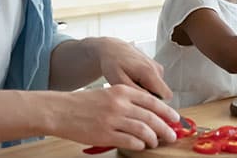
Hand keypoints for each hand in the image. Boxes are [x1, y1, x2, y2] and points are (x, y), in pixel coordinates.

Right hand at [50, 85, 178, 149]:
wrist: (61, 110)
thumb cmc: (84, 103)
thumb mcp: (108, 93)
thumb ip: (128, 100)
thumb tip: (149, 112)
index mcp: (122, 91)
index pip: (152, 101)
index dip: (166, 111)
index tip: (175, 118)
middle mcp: (119, 104)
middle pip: (151, 117)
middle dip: (165, 128)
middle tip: (171, 135)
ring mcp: (112, 120)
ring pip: (143, 130)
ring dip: (153, 138)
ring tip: (155, 142)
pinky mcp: (105, 134)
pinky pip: (130, 141)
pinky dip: (139, 145)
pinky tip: (140, 146)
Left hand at [89, 37, 173, 99]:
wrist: (113, 49)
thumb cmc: (113, 64)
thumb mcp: (118, 80)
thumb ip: (135, 91)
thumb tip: (149, 101)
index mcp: (149, 72)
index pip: (166, 96)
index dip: (156, 104)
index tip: (142, 105)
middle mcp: (157, 69)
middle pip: (163, 94)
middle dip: (150, 98)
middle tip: (133, 94)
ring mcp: (157, 67)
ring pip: (159, 89)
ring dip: (147, 91)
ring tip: (132, 85)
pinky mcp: (156, 67)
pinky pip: (156, 83)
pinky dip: (146, 85)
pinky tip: (134, 80)